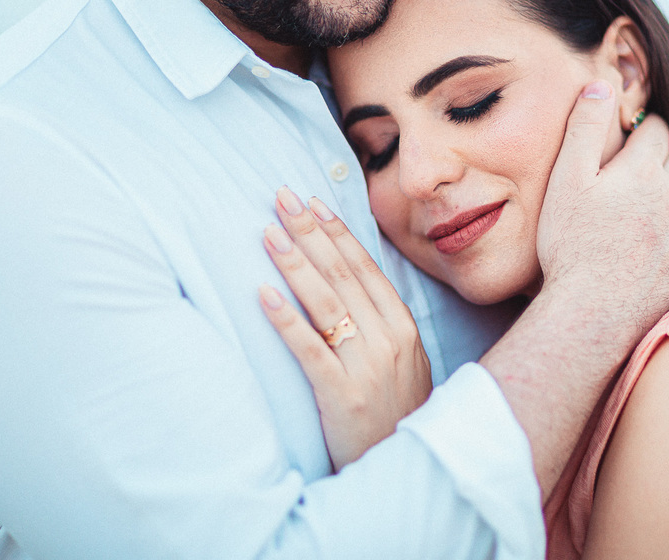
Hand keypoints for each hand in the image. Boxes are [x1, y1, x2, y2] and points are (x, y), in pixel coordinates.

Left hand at [259, 187, 431, 469]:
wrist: (406, 470)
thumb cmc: (396, 413)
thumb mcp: (403, 361)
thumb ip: (381, 323)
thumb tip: (350, 282)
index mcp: (403, 326)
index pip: (365, 267)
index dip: (336, 232)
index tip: (312, 201)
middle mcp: (388, 339)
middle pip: (343, 274)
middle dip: (310, 232)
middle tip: (281, 198)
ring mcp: (366, 366)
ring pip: (326, 302)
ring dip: (294, 263)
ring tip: (268, 233)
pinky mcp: (341, 395)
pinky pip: (309, 350)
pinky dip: (286, 319)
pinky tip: (263, 294)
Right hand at [536, 80, 668, 341]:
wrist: (592, 312)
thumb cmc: (571, 247)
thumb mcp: (566, 180)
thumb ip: (584, 128)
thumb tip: (602, 85)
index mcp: (644, 168)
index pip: (655, 128)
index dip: (639, 131)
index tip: (626, 142)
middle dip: (654, 159)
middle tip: (627, 178)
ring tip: (646, 203)